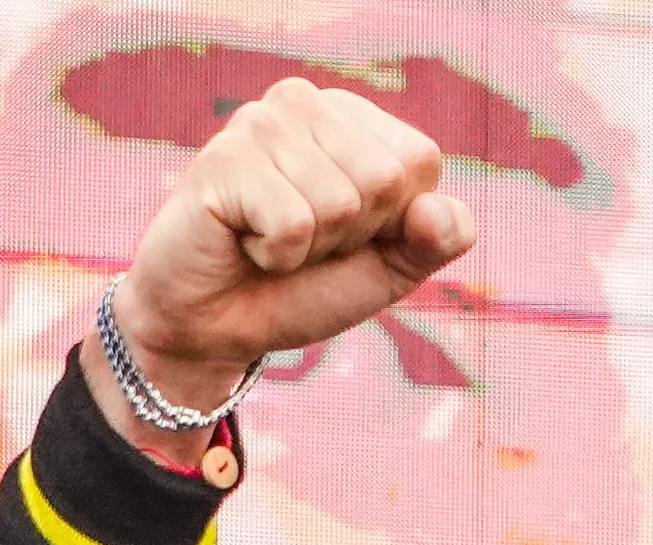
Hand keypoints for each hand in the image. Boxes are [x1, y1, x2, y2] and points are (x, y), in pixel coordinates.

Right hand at [84, 79, 474, 457]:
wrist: (211, 331)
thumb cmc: (295, 292)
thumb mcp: (383, 273)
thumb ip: (434, 242)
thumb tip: (441, 213)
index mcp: (353, 119)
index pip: (421, 162)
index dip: (391, 224)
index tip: (343, 239)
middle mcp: (308, 104)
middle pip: (384, 180)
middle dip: (350, 238)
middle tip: (300, 245)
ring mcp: (264, 123)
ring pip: (338, 204)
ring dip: (307, 251)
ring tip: (268, 245)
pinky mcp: (226, 157)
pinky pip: (292, 224)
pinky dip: (273, 257)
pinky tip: (242, 243)